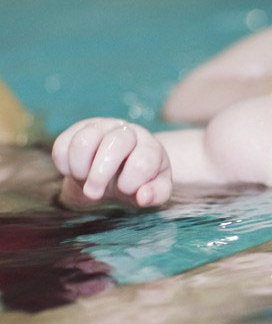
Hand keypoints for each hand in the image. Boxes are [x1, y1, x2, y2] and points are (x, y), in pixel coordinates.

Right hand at [52, 118, 171, 208]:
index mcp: (150, 147)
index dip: (131, 181)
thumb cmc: (139, 181)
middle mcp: (127, 131)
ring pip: (85, 140)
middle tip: (94, 194)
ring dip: (80, 167)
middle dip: (101, 174)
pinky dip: (63, 163)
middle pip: (115, 142)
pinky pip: (62, 143)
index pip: (144, 161)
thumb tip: (143, 196)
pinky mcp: (77, 130)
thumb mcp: (154, 190)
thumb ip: (156, 194)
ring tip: (83, 179)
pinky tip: (73, 172)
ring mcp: (101, 127)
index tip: (125, 190)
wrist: (118, 170)